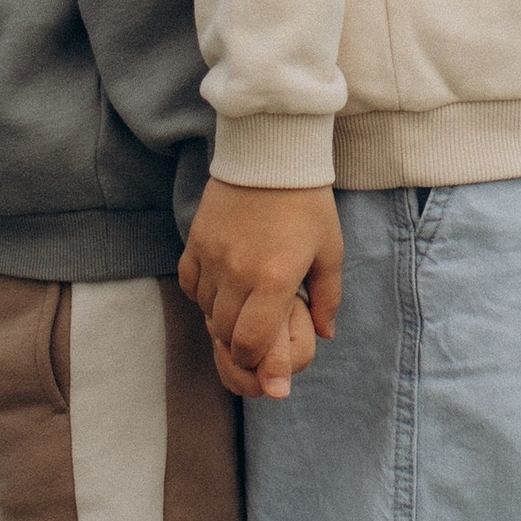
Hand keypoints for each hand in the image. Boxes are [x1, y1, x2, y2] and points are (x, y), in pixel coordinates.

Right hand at [179, 178, 342, 401]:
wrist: (270, 152)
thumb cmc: (307, 203)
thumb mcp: (330, 251)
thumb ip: (327, 298)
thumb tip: (325, 334)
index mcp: (275, 279)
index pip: (250, 342)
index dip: (255, 363)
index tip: (265, 368)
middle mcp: (238, 272)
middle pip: (224, 333)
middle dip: (240, 344)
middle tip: (256, 338)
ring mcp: (212, 256)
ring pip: (206, 311)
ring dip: (223, 319)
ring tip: (244, 307)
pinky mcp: (196, 241)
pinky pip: (190, 284)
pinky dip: (203, 295)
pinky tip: (221, 287)